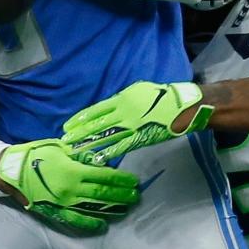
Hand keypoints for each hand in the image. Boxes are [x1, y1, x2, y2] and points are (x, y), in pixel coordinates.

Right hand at [0, 139, 138, 234]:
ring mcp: (64, 203)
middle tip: (136, 196)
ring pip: (94, 208)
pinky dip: (92, 224)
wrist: (12, 172)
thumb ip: (79, 154)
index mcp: (73, 170)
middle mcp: (72, 189)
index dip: (121, 180)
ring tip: (126, 209)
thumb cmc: (36, 155)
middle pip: (103, 194)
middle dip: (122, 195)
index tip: (134, 181)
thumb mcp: (60, 148)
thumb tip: (98, 158)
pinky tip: (103, 225)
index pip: (104, 176)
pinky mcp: (56, 212)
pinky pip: (77, 220)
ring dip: (112, 209)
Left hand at [62, 81, 213, 163]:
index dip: (81, 119)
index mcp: (122, 99)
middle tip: (65, 140)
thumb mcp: (138, 90)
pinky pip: (122, 146)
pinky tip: (98, 157)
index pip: (96, 110)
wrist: (182, 105)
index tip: (68, 125)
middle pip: (97, 124)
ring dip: (89, 143)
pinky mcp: (141, 137)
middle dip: (80, 133)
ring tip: (75, 150)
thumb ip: (122, 99)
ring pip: (106, 135)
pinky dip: (109, 152)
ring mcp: (131, 125)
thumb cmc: (161, 96)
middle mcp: (123, 111)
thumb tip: (110, 105)